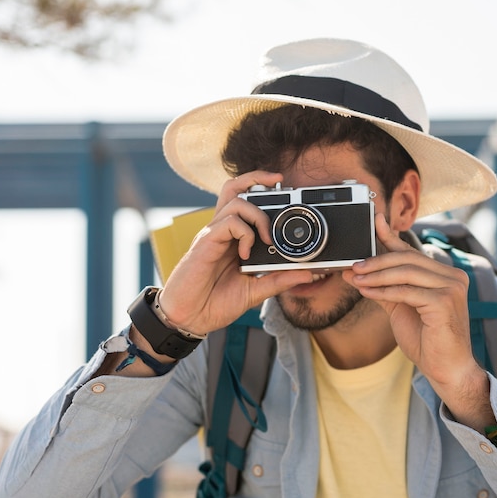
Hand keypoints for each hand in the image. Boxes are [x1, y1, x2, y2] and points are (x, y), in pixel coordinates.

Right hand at [157, 171, 312, 335]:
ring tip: (266, 240)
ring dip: (258, 216)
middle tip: (280, 182)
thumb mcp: (255, 291)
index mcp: (232, 239)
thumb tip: (306, 273)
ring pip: (236, 201)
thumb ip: (279, 280)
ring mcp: (212, 235)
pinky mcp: (205, 243)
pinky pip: (228, 222)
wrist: (189, 319)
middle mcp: (221, 231)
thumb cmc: (214, 303)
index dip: (261, 187)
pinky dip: (244, 234)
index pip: (244, 200)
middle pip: (234, 188)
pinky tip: (246, 254)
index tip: (284, 186)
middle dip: (257, 177)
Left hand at [344, 214, 491, 427]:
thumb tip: (353, 273)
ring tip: (356, 278)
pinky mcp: (445, 302)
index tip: (374, 221)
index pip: (412, 251)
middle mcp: (452, 276)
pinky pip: (407, 291)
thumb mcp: (400, 307)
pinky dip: (384, 290)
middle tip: (353, 265)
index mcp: (444, 274)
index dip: (391, 236)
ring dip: (377, 275)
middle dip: (376, 260)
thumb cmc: (426, 339)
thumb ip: (382, 288)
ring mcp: (452, 288)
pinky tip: (367, 291)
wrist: (446, 368)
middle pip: (408, 259)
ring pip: (406, 272)